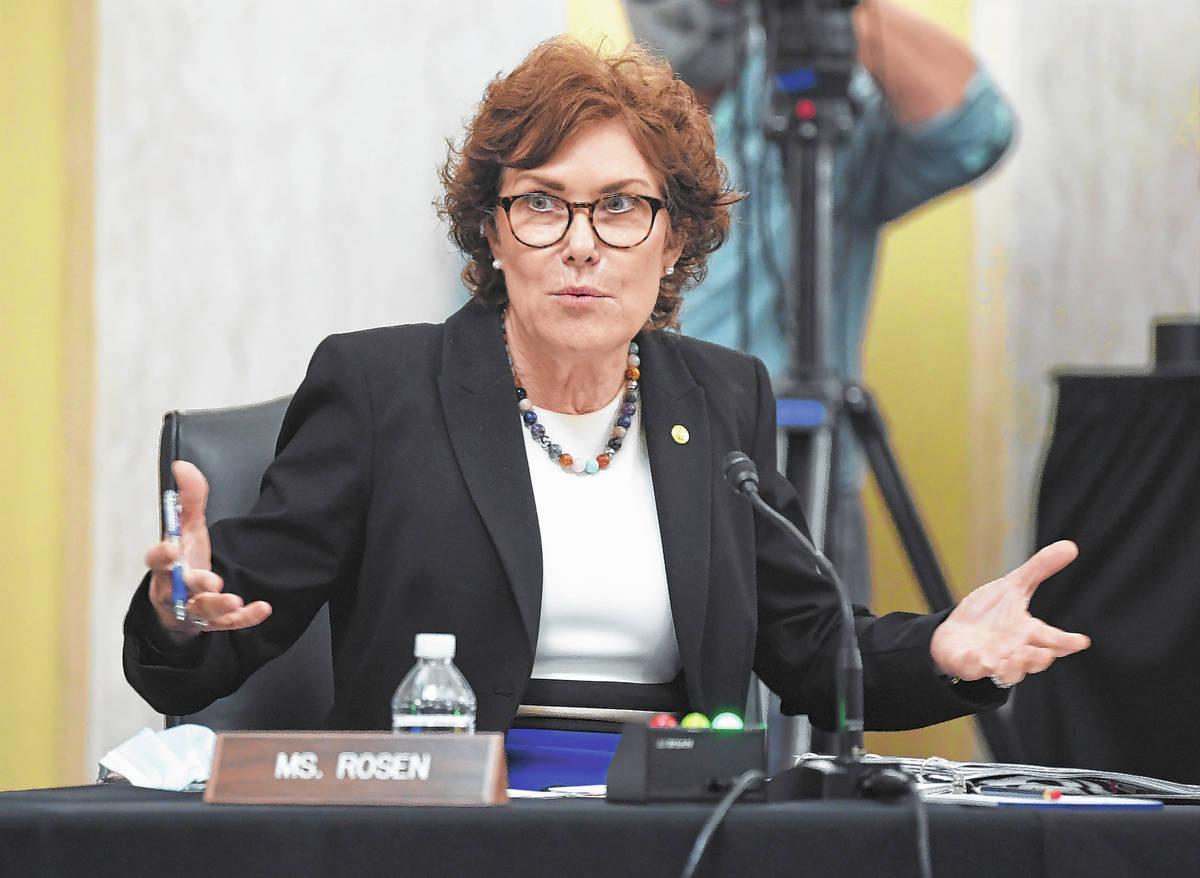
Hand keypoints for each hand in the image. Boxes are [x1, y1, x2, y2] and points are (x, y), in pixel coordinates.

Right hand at [144, 460, 271, 638]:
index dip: (161, 556)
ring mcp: (192, 608)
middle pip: (178, 590)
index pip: (155, 562)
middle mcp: (175, 590)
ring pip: (202, 611)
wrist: (186, 601)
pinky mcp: (212, 623)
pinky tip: (263, 608)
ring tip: (234, 599)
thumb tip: (183, 466)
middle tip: (211, 580)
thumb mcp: (188, 528)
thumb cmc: (186, 560)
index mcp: (165, 566)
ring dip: (218, 605)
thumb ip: (189, 499)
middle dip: (194, 584)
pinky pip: (229, 624)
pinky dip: (245, 618)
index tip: (171, 549)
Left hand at [930, 540, 1089, 686]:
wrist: (956, 631)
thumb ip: (1039, 569)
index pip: (1052, 639)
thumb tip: (1070, 546)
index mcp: (1027, 632)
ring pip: (1009, 673)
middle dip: (1039, 659)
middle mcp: (1014, 651)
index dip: (1067, 641)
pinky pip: (973, 669)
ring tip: (1013, 657)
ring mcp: (992, 660)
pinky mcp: (968, 664)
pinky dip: (976, 665)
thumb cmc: (990, 613)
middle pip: (1034, 661)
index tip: (1081, 641)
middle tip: (1045, 653)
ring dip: (1013, 668)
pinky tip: (978, 658)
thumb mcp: (1013, 586)